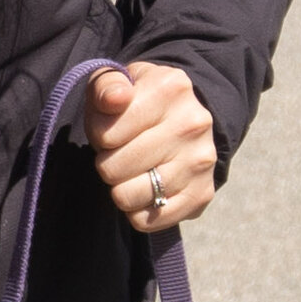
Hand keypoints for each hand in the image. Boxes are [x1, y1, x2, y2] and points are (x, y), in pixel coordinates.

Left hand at [89, 59, 216, 233]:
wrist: (184, 118)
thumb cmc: (136, 101)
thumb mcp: (116, 80)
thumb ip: (106, 86)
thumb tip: (116, 99)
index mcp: (170, 88)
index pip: (105, 134)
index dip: (98, 134)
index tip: (111, 127)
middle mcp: (192, 124)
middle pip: (112, 169)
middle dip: (107, 161)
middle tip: (121, 150)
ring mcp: (200, 162)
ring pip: (126, 197)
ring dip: (120, 187)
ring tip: (133, 169)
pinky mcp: (202, 194)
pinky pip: (146, 221)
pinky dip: (136, 210)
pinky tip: (145, 189)